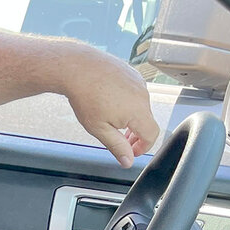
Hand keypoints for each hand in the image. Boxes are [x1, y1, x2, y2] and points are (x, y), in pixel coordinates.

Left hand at [63, 48, 159, 167]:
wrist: (78, 67)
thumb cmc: (86, 96)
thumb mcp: (99, 129)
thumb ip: (117, 147)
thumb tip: (128, 161)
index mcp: (138, 111)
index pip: (152, 135)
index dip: (143, 147)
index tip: (131, 151)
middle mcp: (143, 94)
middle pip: (147, 121)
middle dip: (135, 134)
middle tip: (119, 139)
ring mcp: (138, 81)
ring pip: (141, 106)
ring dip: (131, 118)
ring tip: (110, 119)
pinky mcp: (132, 73)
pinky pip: (135, 92)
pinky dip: (127, 102)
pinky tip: (110, 103)